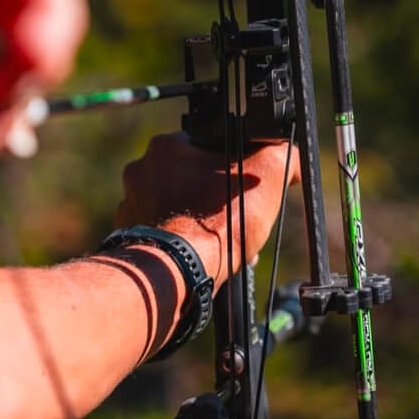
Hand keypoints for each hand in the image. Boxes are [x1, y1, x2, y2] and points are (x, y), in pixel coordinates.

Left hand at [115, 132, 299, 288]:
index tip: (245, 189)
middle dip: (217, 199)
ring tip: (224, 244)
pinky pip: (162, 234)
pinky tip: (200, 255)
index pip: (207, 147)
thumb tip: (290, 157)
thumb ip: (282, 154)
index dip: (233, 167)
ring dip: (200, 221)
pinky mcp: (128, 237)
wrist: (179, 273)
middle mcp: (141, 170)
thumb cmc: (219, 222)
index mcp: (167, 146)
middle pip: (192, 178)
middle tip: (238, 220)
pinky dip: (181, 242)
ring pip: (177, 207)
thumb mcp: (268, 175)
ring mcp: (131, 205)